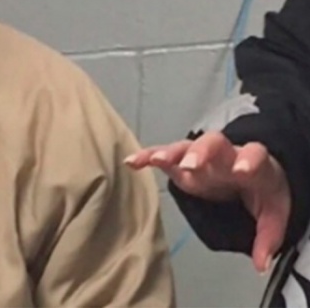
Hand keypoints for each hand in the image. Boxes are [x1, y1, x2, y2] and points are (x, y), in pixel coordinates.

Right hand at [125, 131, 290, 273]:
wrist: (250, 169)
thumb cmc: (260, 188)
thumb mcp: (274, 212)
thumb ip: (268, 236)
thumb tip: (260, 263)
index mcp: (252, 163)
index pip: (253, 155)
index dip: (247, 161)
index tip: (241, 171)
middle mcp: (224, 153)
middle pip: (213, 143)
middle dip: (200, 152)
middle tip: (190, 164)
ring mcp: (200, 155)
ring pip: (185, 147)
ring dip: (170, 153)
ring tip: (155, 159)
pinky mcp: (181, 161)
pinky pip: (162, 155)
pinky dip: (147, 156)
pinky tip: (131, 161)